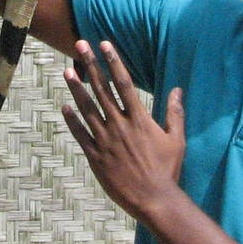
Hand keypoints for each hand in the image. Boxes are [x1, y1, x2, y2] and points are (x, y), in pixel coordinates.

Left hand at [61, 40, 186, 222]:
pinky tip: (64, 107)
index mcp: (139, 119)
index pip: (124, 83)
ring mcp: (106, 141)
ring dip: (76, 88)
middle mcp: (120, 126)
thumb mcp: (176, 140)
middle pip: (102, 89)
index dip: (114, 62)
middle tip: (80, 45)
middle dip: (91, 65)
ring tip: (67, 70)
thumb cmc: (167, 170)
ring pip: (87, 109)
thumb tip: (178, 90)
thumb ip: (175, 113)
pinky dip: (72, 120)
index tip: (105, 44)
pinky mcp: (95, 157)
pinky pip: (80, 135)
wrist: (153, 199)